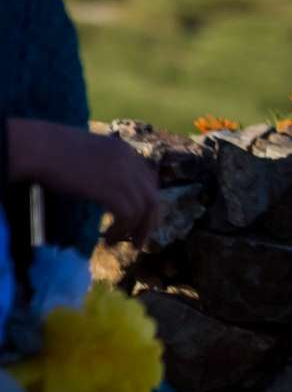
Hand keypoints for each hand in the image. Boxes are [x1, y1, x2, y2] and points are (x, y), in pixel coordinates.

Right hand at [8, 121, 164, 246]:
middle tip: (138, 241)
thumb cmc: (53, 153)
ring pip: (143, 210)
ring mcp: (124, 175)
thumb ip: (106, 170)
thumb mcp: (90, 157)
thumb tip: (108, 192)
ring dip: (133, 231)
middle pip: (152, 197)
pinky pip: (127, 215)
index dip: (146, 204)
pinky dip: (120, 230)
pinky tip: (106, 238)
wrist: (39, 148)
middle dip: (148, 222)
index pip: (149, 181)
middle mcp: (131, 161)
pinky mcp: (111, 189)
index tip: (140, 220)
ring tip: (116, 243)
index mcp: (127, 151)